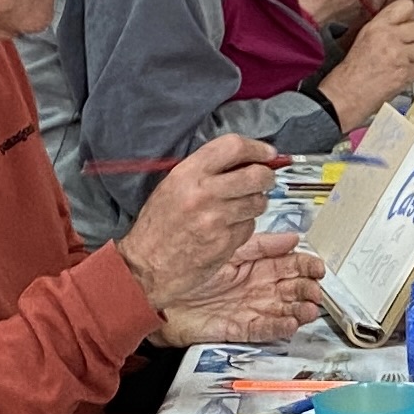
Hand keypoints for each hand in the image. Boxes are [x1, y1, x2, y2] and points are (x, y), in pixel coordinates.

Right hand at [116, 134, 278, 322]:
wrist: (146, 266)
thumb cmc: (158, 226)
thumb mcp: (172, 185)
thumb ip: (204, 170)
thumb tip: (243, 160)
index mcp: (188, 173)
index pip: (233, 147)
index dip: (257, 148)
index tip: (268, 153)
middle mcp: (204, 193)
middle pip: (256, 175)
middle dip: (267, 176)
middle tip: (265, 179)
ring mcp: (217, 220)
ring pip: (258, 202)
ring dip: (256, 203)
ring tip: (240, 207)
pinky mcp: (226, 243)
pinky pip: (249, 227)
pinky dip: (245, 226)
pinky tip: (228, 229)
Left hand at [154, 226, 324, 348]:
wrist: (158, 288)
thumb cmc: (189, 266)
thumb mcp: (232, 249)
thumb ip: (263, 245)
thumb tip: (292, 238)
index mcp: (256, 267)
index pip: (289, 266)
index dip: (306, 267)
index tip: (318, 267)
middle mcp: (256, 288)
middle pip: (290, 290)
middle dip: (307, 291)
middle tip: (317, 291)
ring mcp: (248, 308)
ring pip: (281, 311)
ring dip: (298, 311)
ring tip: (309, 309)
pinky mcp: (237, 327)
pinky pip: (262, 329)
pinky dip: (277, 327)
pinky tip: (289, 323)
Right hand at [319, 0, 413, 133]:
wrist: (348, 93)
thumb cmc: (352, 69)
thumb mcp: (365, 37)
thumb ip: (386, 26)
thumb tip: (405, 23)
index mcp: (378, 25)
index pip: (406, 6)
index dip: (411, 17)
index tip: (409, 25)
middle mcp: (390, 37)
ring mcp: (399, 55)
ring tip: (413, 59)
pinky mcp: (406, 73)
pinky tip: (410, 70)